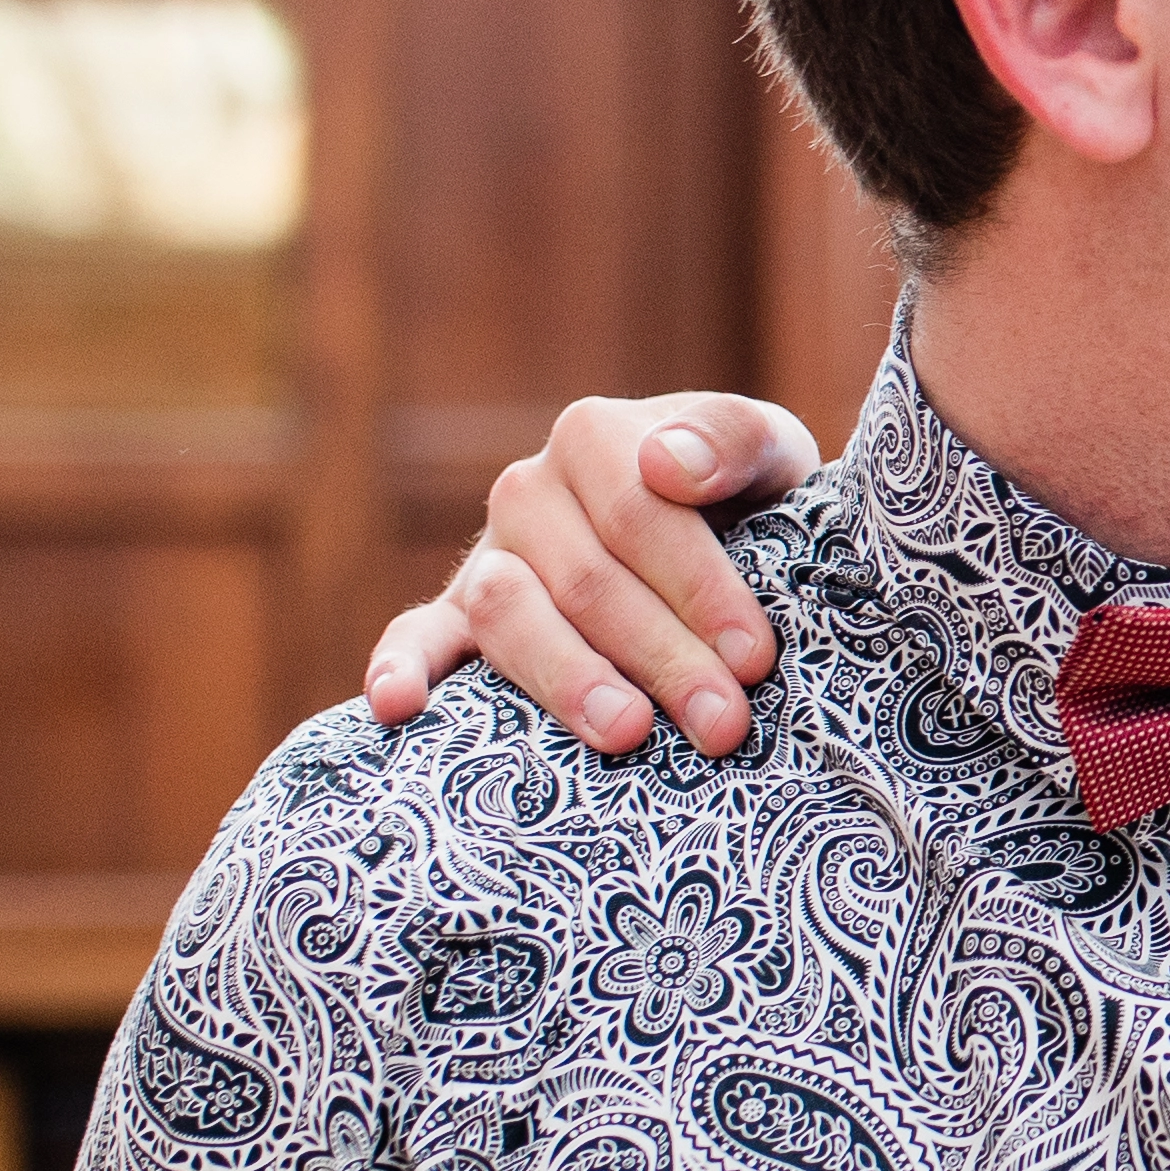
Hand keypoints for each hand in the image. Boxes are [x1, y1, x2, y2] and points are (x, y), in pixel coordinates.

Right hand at [362, 392, 824, 759]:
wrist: (727, 534)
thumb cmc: (750, 499)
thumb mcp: (770, 453)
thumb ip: (734, 438)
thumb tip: (666, 464)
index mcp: (593, 437)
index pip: (639, 517)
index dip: (700, 589)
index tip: (754, 656)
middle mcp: (528, 492)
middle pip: (586, 581)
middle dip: (662, 658)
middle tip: (723, 725)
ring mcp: (488, 559)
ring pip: (510, 615)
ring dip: (569, 680)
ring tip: (628, 733)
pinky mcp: (458, 620)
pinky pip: (417, 639)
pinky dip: (401, 669)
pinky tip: (398, 709)